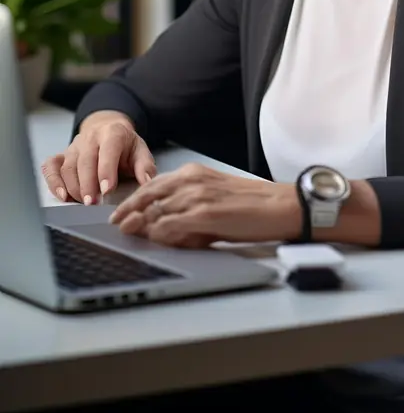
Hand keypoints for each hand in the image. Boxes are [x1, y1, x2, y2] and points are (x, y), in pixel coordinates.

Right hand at [42, 110, 156, 204]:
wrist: (108, 131)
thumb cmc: (125, 146)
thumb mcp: (140, 151)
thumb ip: (145, 167)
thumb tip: (147, 183)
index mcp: (113, 133)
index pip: (108, 149)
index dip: (106, 170)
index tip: (107, 190)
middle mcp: (90, 137)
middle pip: (85, 160)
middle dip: (88, 184)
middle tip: (92, 203)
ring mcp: (74, 146)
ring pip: (68, 166)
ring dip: (74, 187)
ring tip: (83, 203)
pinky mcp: (62, 155)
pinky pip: (51, 167)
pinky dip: (53, 182)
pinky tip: (62, 196)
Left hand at [109, 162, 301, 247]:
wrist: (278, 206)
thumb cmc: (250, 206)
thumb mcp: (213, 201)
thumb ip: (187, 211)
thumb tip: (163, 230)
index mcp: (194, 173)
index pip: (154, 185)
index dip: (134, 200)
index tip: (122, 212)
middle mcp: (192, 180)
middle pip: (148, 195)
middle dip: (129, 210)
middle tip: (116, 224)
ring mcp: (197, 196)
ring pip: (156, 210)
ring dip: (140, 224)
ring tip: (127, 233)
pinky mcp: (204, 214)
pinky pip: (171, 224)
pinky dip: (159, 233)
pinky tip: (154, 239)